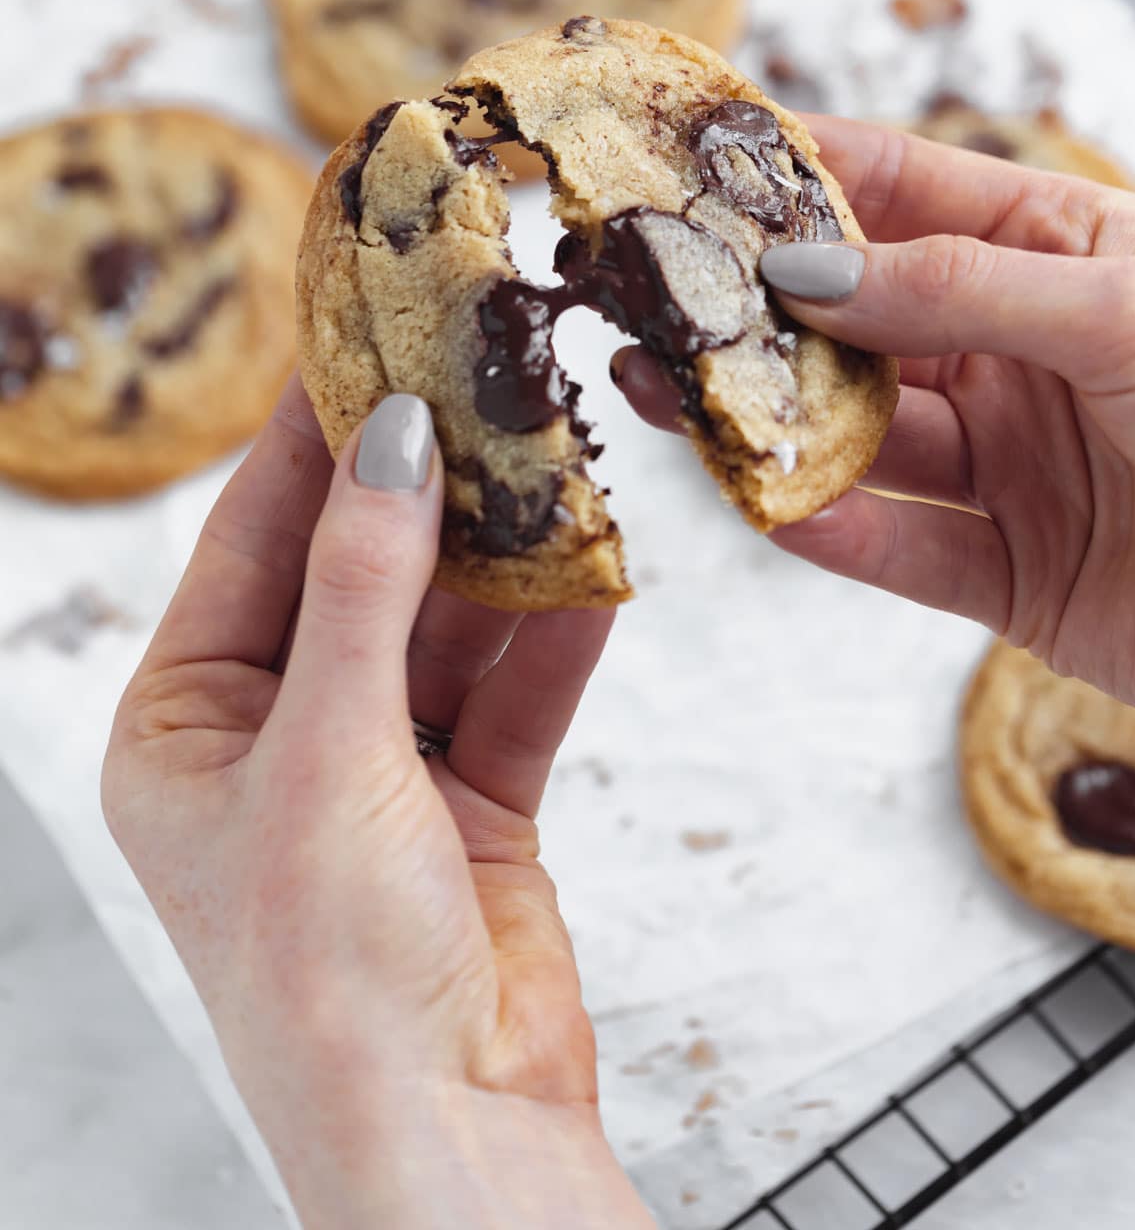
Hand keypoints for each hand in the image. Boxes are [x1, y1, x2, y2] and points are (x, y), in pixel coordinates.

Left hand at [102, 380, 651, 1229]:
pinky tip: (601, 577)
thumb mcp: (327, 756)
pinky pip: (514, 696)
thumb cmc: (330, 980)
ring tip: (560, 462)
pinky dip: (556, 643)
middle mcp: (277, 741)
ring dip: (506, 559)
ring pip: (448, 627)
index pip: (250, 544)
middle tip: (482, 379)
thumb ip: (364, 588)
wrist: (452, 1139)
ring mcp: (378, 773)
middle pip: (359, 574)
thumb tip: (389, 440)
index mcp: (187, 728)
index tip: (364, 340)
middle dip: (426, 490)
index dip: (310, 441)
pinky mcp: (469, 807)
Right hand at [615, 119, 1134, 724]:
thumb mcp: (1125, 311)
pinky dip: (834, 531)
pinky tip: (771, 506)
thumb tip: (812, 269)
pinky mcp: (1017, 574)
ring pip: (864, 435)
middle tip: (654, 295)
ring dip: (770, 419)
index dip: (805, 173)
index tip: (698, 158)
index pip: (908, 192)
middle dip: (759, 308)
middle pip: (863, 319)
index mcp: (1063, 253)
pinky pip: (903, 549)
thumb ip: (960, 287)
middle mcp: (1025, 352)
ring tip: (669, 392)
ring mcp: (1018, 465)